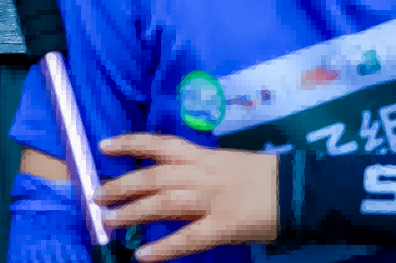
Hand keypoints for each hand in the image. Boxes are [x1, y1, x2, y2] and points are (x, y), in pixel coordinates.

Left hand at [94, 134, 278, 261]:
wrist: (298, 188)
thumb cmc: (265, 175)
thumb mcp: (227, 162)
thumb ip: (200, 168)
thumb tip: (172, 175)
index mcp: (204, 155)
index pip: (159, 144)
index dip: (130, 143)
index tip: (104, 146)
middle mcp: (202, 173)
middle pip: (153, 176)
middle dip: (122, 185)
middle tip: (97, 196)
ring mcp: (211, 200)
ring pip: (163, 203)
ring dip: (132, 212)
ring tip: (108, 221)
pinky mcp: (223, 227)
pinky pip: (188, 239)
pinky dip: (164, 248)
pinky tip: (142, 256)